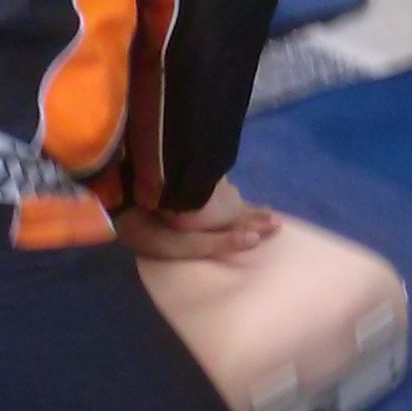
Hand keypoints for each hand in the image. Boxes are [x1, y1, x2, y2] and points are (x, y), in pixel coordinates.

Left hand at [114, 179, 282, 263]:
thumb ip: (220, 243)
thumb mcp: (187, 244)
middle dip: (254, 209)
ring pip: (225, 189)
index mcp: (223, 214)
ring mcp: (203, 177)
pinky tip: (211, 181)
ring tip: (242, 200)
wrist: (133, 183)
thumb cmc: (159, 222)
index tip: (278, 221)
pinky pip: (208, 176)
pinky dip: (214, 182)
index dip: (262, 222)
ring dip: (234, 196)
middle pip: (241, 203)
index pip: (248, 219)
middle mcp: (220, 193)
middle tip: (268, 211)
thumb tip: (254, 240)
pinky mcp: (184, 166)